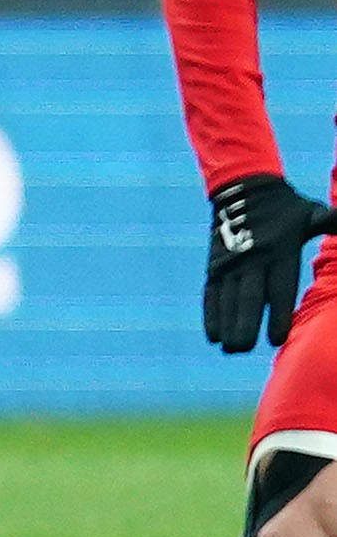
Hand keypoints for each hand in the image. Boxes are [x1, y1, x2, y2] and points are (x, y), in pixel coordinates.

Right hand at [208, 171, 336, 350]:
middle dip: (246, 323)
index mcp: (280, 250)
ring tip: (230, 348)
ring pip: (228, 298)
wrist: (244, 187)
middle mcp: (253, 258)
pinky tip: (214, 335)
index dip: (277, 313)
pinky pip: (212, 292)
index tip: (277, 339)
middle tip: (244, 348)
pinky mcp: (216, 264)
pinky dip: (211, 314)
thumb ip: (331, 222)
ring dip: (228, 323)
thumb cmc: (288, 207)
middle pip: (249, 296)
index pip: (278, 287)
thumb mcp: (312, 213)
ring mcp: (231, 262)